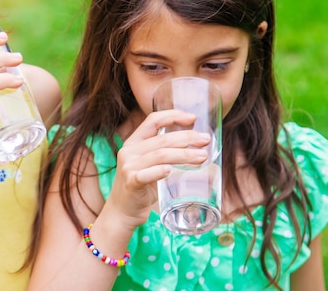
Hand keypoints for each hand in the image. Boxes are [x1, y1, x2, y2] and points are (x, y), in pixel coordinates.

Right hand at [106, 109, 210, 229]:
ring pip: (160, 155)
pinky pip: (146, 175)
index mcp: (133, 142)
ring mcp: (128, 167)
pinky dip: (159, 171)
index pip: (153, 120)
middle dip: (187, 137)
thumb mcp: (148, 164)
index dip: (173, 116)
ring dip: (184, 155)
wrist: (122, 211)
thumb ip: (162, 152)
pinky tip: (171, 171)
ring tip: (202, 157)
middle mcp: (129, 151)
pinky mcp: (130, 183)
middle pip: (162, 139)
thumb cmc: (141, 186)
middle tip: (206, 140)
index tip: (193, 119)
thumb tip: (195, 144)